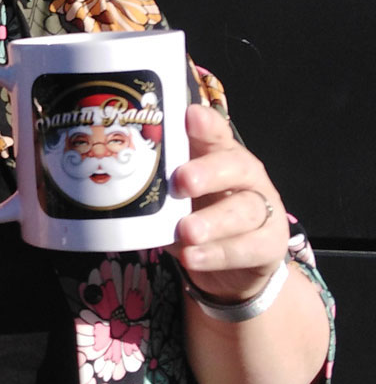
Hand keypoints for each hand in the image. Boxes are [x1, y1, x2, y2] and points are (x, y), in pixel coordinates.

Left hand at [167, 103, 289, 303]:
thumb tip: (114, 184)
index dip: (206, 125)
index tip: (190, 116)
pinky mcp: (269, 245)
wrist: (231, 267)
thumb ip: (156, 185)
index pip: (216, 133)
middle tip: (182, 181)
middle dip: (208, 172)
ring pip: (244, 210)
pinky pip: (248, 248)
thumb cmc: (198, 217)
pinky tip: (193, 257)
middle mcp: (245, 176)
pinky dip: (218, 254)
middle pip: (235, 166)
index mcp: (220, 156)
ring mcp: (263, 209)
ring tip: (186, 231)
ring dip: (213, 221)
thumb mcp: (174, 198)